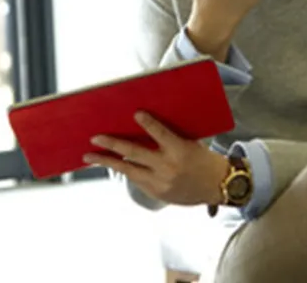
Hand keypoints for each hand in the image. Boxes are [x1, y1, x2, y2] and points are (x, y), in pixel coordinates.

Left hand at [84, 111, 230, 205]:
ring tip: (89, 156)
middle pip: (134, 153)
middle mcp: (168, 168)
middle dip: (112, 145)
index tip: (135, 113)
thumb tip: (141, 121)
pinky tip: (110, 163)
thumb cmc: (202, 157)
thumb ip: (168, 134)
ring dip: (107, 161)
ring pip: (128, 170)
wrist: (217, 186)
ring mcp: (160, 183)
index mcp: (179, 151)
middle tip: (95, 138)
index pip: (160, 134)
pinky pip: (135, 179)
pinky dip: (123, 170)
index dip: (148, 123)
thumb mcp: (190, 141)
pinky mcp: (156, 193)